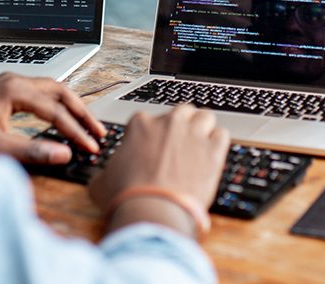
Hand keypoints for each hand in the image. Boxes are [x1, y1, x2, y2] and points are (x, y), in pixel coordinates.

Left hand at [0, 73, 105, 164]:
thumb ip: (32, 151)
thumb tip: (64, 154)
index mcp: (13, 90)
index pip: (55, 110)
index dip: (75, 130)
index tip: (90, 146)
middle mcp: (14, 80)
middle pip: (60, 91)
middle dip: (81, 113)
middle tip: (98, 132)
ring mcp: (10, 83)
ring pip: (52, 89)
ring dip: (72, 106)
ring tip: (88, 125)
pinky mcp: (6, 90)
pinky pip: (41, 92)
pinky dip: (57, 104)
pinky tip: (63, 117)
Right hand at [88, 105, 229, 232]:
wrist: (151, 211)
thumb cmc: (125, 197)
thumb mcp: (101, 182)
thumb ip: (105, 172)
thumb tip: (102, 177)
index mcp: (141, 124)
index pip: (150, 119)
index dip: (153, 135)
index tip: (154, 149)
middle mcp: (169, 122)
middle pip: (181, 112)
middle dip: (181, 125)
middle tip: (180, 145)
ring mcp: (193, 134)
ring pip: (205, 116)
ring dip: (203, 128)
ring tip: (200, 146)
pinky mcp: (213, 150)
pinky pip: (222, 134)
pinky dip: (218, 143)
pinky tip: (213, 155)